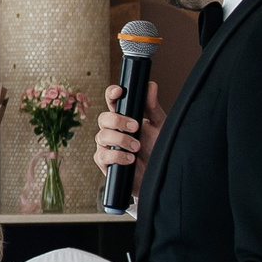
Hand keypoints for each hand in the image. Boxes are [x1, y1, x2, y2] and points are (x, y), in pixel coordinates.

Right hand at [94, 82, 165, 196]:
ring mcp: (106, 146)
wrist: (158, 176)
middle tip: (136, 127)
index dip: (111, 94)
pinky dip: (117, 156)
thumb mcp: (159, 127)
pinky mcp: (105, 163)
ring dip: (121, 140)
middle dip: (118, 120)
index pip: (112, 102)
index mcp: (123, 119)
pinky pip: (103, 155)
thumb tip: (151, 86)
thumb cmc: (156, 150)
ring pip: (102, 136)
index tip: (119, 92)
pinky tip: (131, 159)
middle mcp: (112, 131)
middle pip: (103, 118)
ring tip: (137, 147)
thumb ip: (153, 107)